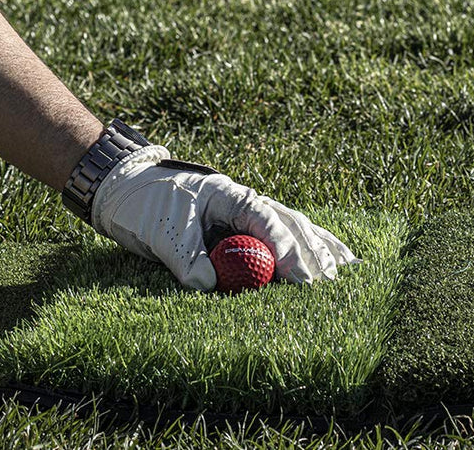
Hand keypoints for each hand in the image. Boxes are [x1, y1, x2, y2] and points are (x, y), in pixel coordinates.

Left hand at [90, 146, 358, 290]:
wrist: (126, 187)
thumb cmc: (144, 202)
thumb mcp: (161, 228)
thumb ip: (184, 255)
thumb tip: (208, 284)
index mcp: (231, 195)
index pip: (268, 224)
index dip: (286, 252)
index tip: (299, 280)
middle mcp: (247, 202)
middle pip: (290, 226)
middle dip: (312, 255)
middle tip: (329, 286)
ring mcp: (249, 213)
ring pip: (295, 229)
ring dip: (319, 250)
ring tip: (347, 272)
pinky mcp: (245, 226)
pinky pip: (284, 235)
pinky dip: (310, 246)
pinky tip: (337, 257)